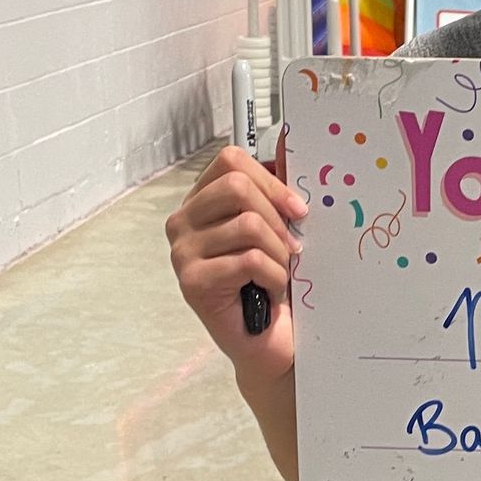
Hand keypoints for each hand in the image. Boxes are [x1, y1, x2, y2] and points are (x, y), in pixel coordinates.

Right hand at [165, 142, 307, 385]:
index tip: (298, 211)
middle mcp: (183, 221)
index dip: (272, 181)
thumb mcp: (281, 229)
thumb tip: (290, 137)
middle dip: (278, 220)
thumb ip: (280, 188)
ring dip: (279, 254)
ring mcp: (182, 251)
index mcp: (202, 201)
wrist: (272, 343)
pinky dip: (273, 277)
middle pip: (237, 187)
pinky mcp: (191, 281)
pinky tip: (268, 293)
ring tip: (279, 276)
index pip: (231, 161)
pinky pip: (248, 260)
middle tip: (291, 250)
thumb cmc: (275, 283)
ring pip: (248, 224)